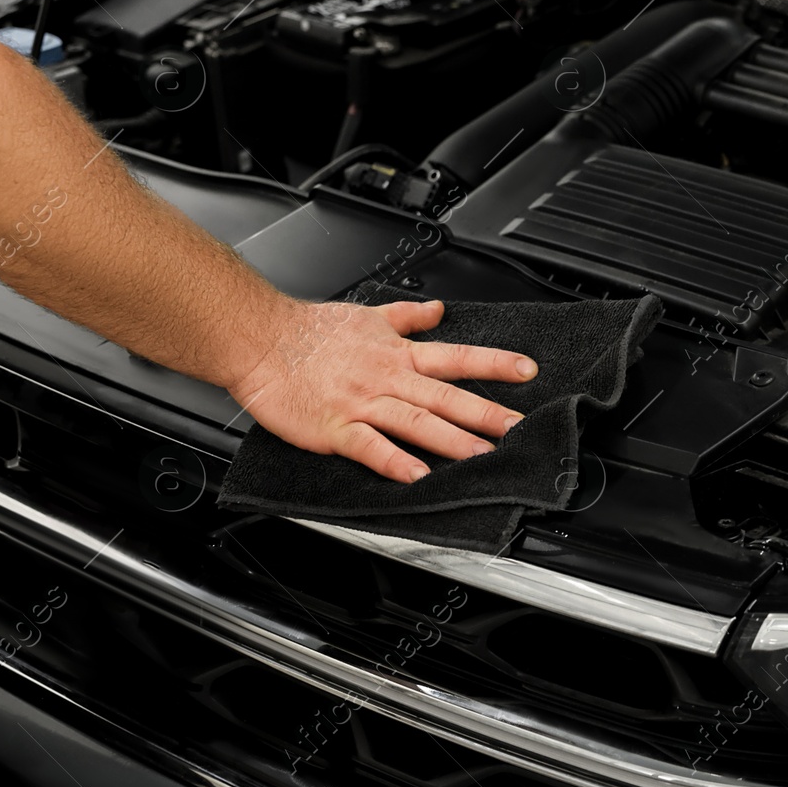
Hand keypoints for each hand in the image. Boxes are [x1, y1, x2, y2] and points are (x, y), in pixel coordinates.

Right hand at [227, 299, 537, 482]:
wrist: (259, 339)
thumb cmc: (308, 330)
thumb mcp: (369, 314)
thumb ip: (408, 316)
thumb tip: (439, 309)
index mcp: (397, 354)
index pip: (457, 358)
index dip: (495, 363)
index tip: (528, 371)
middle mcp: (387, 378)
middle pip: (446, 396)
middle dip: (486, 413)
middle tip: (519, 427)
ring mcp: (363, 403)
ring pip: (416, 422)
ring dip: (452, 440)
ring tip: (482, 456)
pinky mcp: (336, 427)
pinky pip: (370, 447)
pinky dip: (394, 462)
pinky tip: (417, 476)